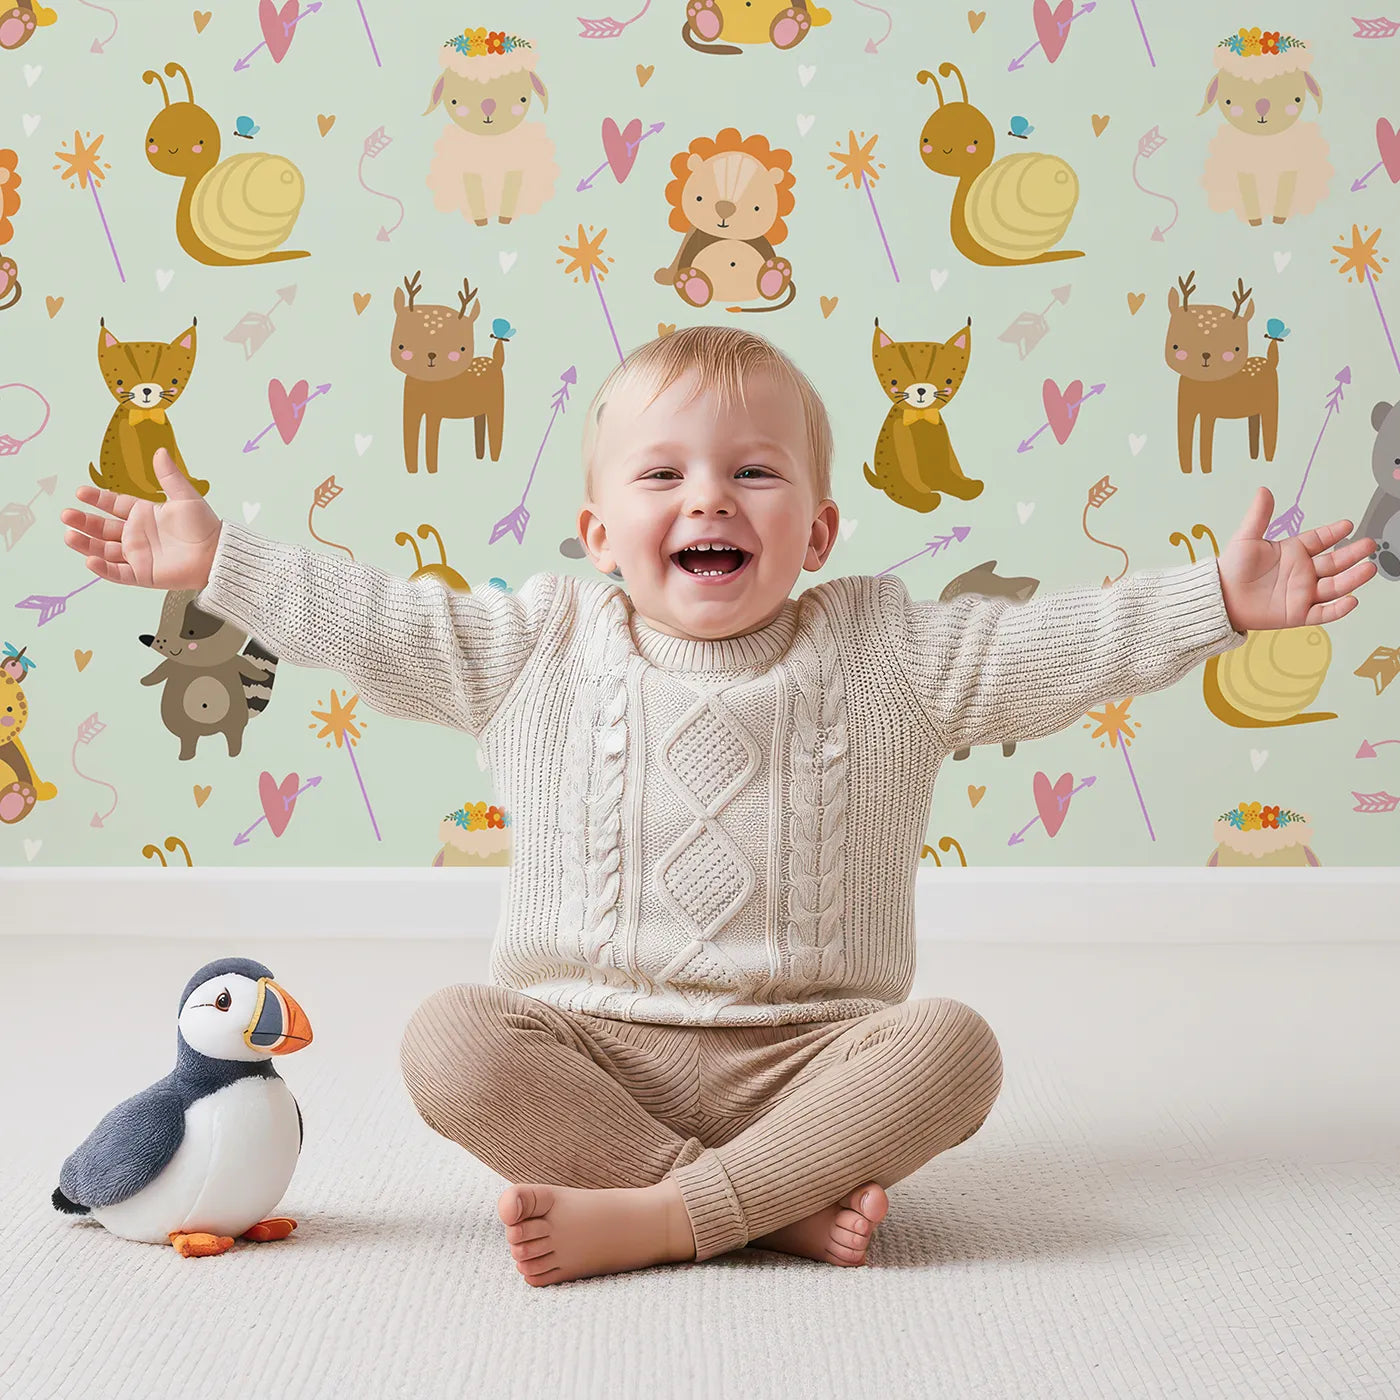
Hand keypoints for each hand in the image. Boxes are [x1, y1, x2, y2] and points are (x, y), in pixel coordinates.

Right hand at [59, 448, 222, 589]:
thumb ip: (169, 476)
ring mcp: (137, 555)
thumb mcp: (185, 497)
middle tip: (66, 514)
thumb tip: (160, 451)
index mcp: (144, 514)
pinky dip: (103, 568)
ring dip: (86, 544)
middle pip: (102, 528)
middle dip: (84, 522)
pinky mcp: (142, 574)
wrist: (217, 554)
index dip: (97, 499)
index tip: (80, 492)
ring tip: (69, 535)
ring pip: (104, 550)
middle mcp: (136, 535)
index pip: (113, 505)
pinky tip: (89, 560)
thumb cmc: (204, 526)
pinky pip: (118, 572)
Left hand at [1217, 486, 1377, 631]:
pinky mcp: (1298, 614)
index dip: (1334, 533)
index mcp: (1293, 552)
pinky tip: (1351, 600)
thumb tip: (1264, 491)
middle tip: (1369, 545)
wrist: (1220, 598)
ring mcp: (1302, 593)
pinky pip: (1323, 613)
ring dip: (1352, 579)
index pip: (1320, 540)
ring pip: (1334, 586)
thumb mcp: (1246, 539)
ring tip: (1369, 568)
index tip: (1348, 525)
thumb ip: (1258, 516)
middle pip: (1334, 562)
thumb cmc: (1232, 569)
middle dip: (1353, 554)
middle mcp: (1302, 572)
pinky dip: (1338, 609)